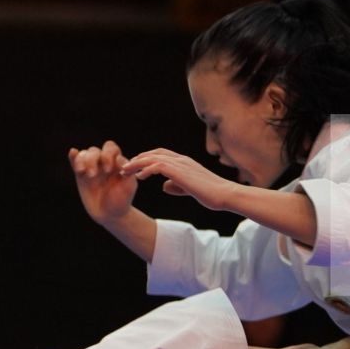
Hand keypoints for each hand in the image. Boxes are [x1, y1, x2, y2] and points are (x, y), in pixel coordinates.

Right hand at [67, 140, 135, 224]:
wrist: (110, 215)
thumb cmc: (122, 200)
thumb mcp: (129, 186)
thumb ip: (127, 171)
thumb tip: (118, 157)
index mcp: (115, 162)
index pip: (110, 148)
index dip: (108, 155)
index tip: (108, 170)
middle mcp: (103, 163)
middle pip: (95, 150)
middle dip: (92, 160)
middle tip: (93, 175)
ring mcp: (91, 168)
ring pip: (84, 155)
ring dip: (82, 160)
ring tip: (82, 172)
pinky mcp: (80, 176)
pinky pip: (76, 163)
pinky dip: (73, 157)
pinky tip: (72, 152)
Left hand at [120, 149, 237, 212]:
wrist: (224, 194)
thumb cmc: (210, 194)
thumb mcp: (189, 189)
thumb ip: (176, 186)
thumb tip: (164, 186)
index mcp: (184, 162)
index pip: (161, 154)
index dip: (146, 159)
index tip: (135, 166)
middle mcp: (182, 160)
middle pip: (154, 153)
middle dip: (138, 159)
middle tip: (124, 167)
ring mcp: (181, 164)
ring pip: (153, 158)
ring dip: (137, 164)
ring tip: (125, 171)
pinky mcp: (181, 172)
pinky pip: (158, 166)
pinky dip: (147, 169)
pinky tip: (139, 177)